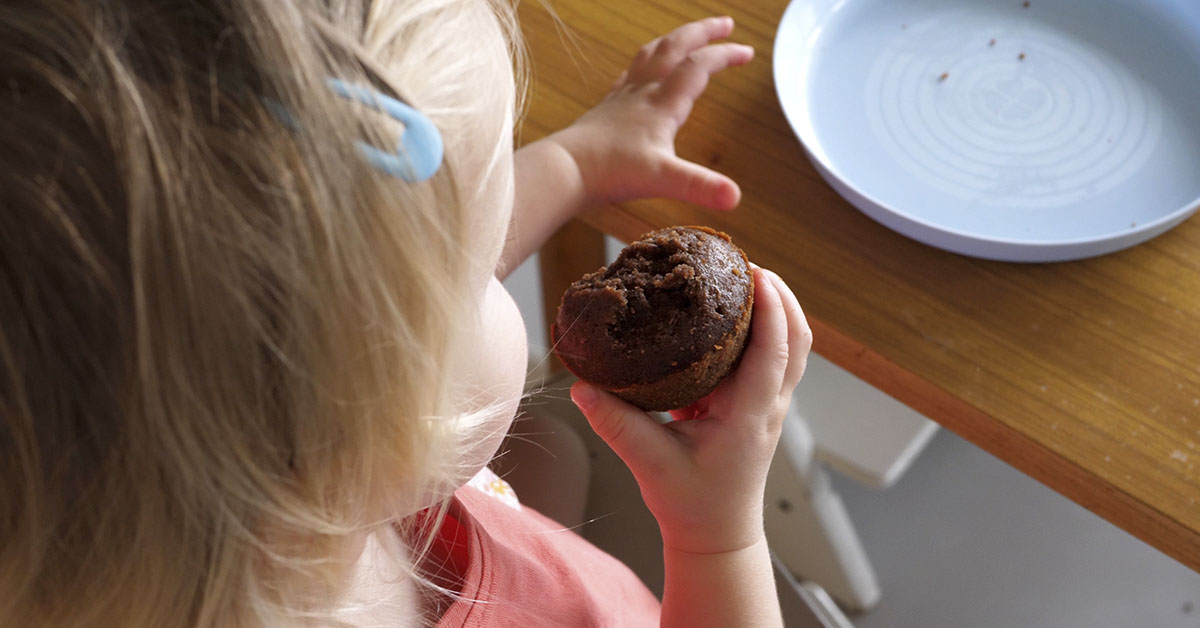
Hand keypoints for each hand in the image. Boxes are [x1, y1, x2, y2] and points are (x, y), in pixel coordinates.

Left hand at [549, 16, 753, 210]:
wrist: (564, 169)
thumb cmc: (610, 172)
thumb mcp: (662, 180)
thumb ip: (699, 185)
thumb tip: (734, 197)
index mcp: (663, 104)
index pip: (699, 67)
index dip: (724, 55)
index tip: (747, 51)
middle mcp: (643, 93)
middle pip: (676, 48)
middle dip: (703, 32)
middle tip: (726, 23)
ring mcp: (623, 98)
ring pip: (651, 54)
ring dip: (674, 40)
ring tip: (688, 36)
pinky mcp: (607, 107)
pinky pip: (630, 74)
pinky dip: (645, 63)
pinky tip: (645, 69)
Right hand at [570, 268, 810, 554]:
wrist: (715, 535)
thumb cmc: (691, 504)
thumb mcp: (649, 463)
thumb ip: (616, 424)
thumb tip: (583, 386)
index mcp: (749, 417)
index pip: (773, 352)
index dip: (770, 309)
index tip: (754, 273)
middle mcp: (768, 406)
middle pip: (798, 339)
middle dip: (781, 296)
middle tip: (746, 264)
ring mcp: (769, 405)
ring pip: (793, 346)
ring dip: (779, 309)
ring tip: (744, 277)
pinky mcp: (758, 404)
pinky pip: (774, 357)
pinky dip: (766, 327)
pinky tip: (731, 312)